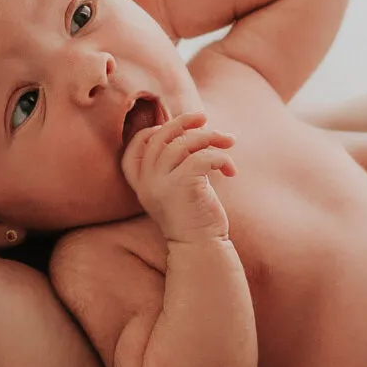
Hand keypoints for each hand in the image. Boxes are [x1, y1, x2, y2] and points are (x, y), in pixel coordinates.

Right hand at [122, 112, 236, 242]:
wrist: (201, 248)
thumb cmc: (194, 217)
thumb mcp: (177, 187)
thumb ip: (176, 163)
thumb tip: (193, 131)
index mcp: (141, 182)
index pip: (136, 145)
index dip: (155, 130)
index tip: (179, 128)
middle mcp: (147, 182)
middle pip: (159, 137)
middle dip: (183, 122)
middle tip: (204, 117)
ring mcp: (161, 185)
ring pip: (183, 144)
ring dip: (210, 137)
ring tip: (229, 141)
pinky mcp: (182, 187)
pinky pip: (202, 157)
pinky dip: (220, 157)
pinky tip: (230, 170)